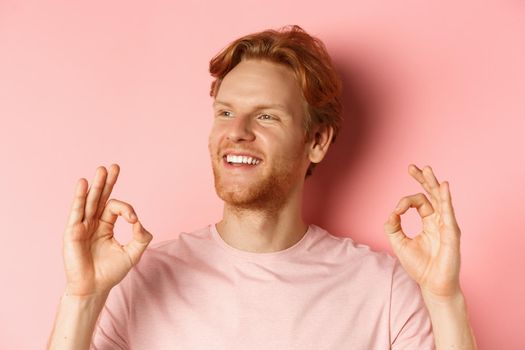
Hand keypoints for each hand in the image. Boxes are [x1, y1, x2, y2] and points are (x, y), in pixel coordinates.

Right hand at [62, 164, 152, 296]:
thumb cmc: (111, 272)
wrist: (94, 288)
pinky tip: (83, 183)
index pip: (116, 208)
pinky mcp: (73, 232)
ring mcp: (82, 226)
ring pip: (89, 201)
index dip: (128, 210)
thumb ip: (141, 237)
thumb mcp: (133, 253)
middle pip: (100, 197)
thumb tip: (140, 222)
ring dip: (96, 185)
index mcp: (105, 225)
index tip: (134, 221)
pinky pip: (76, 212)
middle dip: (108, 182)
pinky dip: (79, 197)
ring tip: (102, 169)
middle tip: (114, 166)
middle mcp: (92, 222)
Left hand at [384, 164, 460, 298]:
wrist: (433, 285)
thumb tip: (390, 213)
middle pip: (432, 194)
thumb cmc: (420, 267)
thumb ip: (393, 227)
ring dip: (433, 184)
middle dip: (423, 180)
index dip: (405, 203)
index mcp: (429, 222)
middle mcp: (440, 221)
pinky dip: (446, 199)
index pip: (419, 202)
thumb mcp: (399, 244)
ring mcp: (447, 226)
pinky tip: (443, 187)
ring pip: (441, 199)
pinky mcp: (452, 233)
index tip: (396, 212)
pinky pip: (449, 213)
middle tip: (412, 167)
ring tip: (427, 170)